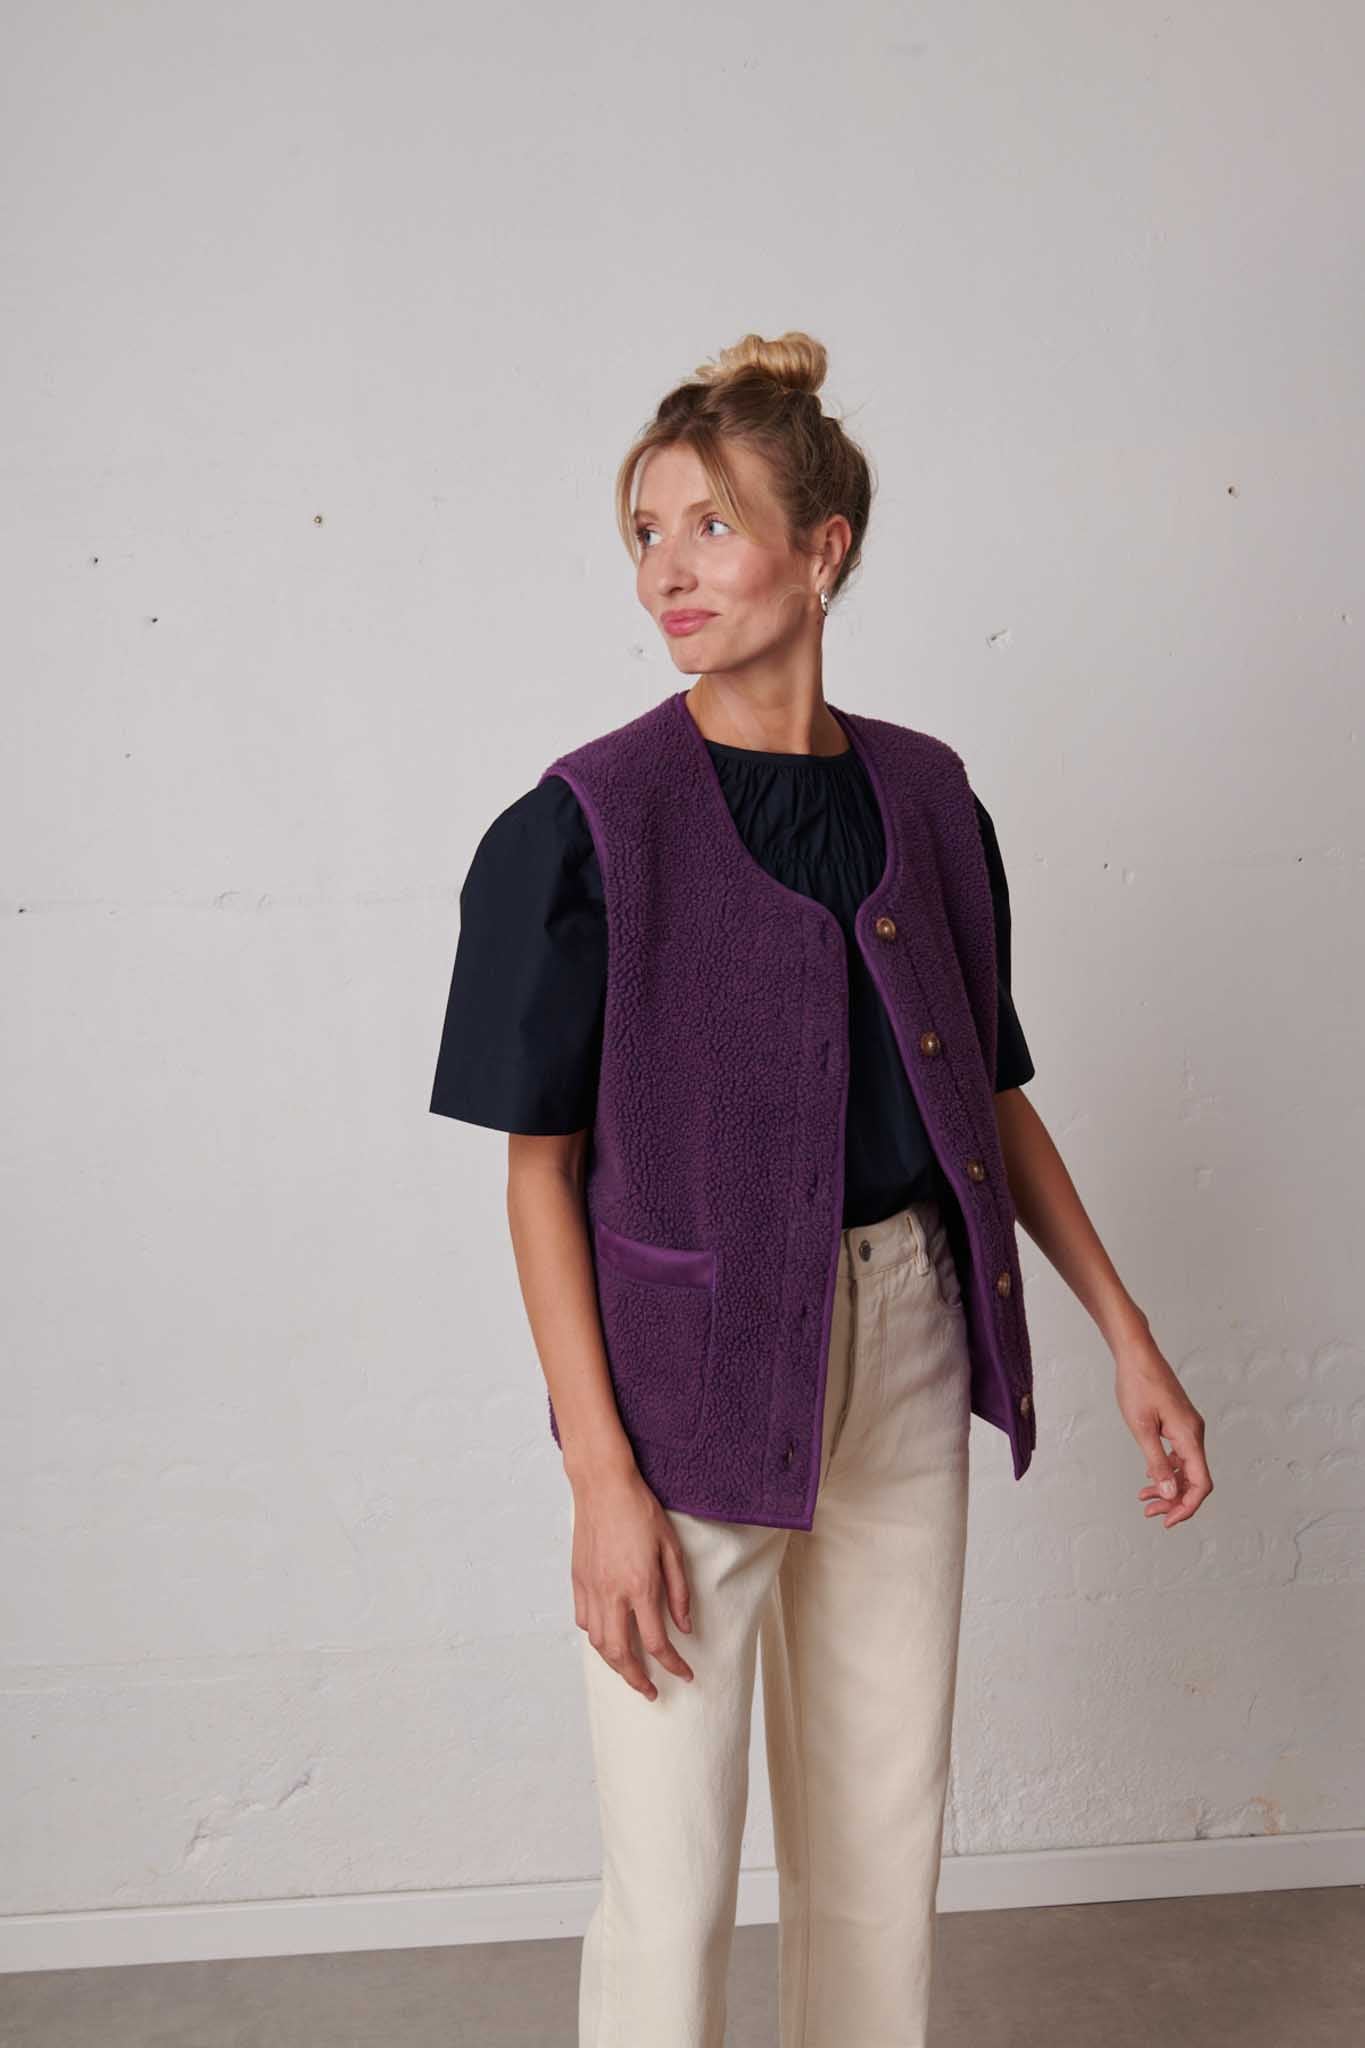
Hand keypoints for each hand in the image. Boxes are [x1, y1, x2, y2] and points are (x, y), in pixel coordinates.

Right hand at [570, 1467, 695, 1699]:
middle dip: (637, 1680)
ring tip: (630, 1671)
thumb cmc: (641, 1510)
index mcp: (640, 1586)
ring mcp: (592, 1588)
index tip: (684, 1675)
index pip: (656, 1642)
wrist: (603, 1485)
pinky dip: (597, 1638)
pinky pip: (585, 1621)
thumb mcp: (671, 1548)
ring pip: (599, 1643)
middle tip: (651, 1692)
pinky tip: (608, 1637)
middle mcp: (613, 1594)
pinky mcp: (578, 1580)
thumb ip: (678, 1591)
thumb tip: (684, 1626)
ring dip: (615, 1664)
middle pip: (622, 1654)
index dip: (673, 1665)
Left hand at [1113, 1334, 1212, 1527]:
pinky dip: (1167, 1469)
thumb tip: (1169, 1495)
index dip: (1187, 1506)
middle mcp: (1194, 1433)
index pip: (1200, 1483)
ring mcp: (1188, 1427)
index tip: (1168, 1520)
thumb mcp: (1141, 1429)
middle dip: (1174, 1501)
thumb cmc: (1137, 1385)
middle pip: (1194, 1479)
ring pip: (1186, 1468)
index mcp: (1190, 1436)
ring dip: (1168, 1486)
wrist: (1137, 1354)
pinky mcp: (1179, 1422)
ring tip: (1145, 1499)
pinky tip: (1150, 1476)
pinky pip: (1180, 1454)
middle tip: (1150, 1513)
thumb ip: (1157, 1463)